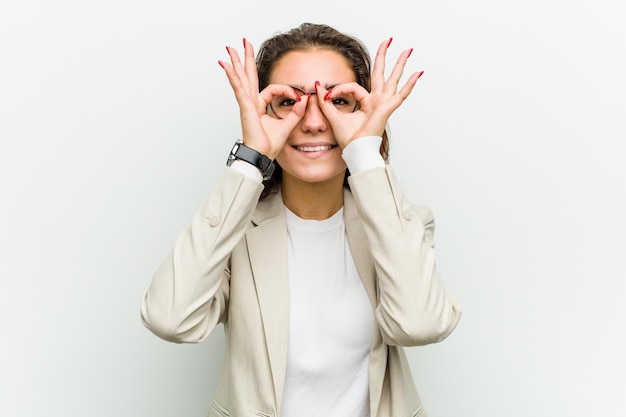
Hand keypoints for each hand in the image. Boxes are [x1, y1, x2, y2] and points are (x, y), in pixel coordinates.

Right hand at [218, 39, 306, 159]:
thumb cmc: (269, 146)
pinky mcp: (245, 108)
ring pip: (241, 78)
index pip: (273, 89)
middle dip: (247, 59)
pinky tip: (227, 66)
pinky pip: (239, 89)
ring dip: (236, 62)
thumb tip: (305, 99)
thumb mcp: (288, 125)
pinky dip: (233, 77)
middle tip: (244, 43)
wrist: (261, 156)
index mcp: (260, 106)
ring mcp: (246, 104)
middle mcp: (251, 103)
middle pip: (249, 76)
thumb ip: (296, 112)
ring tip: (230, 48)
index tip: (298, 96)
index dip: (286, 90)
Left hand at [315, 38, 422, 148]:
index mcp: (366, 103)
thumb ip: (325, 100)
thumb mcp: (332, 115)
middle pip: (381, 74)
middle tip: (388, 40)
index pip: (353, 87)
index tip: (327, 95)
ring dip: (400, 63)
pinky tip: (418, 73)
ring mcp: (384, 103)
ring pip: (393, 79)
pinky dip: (409, 84)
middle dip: (383, 56)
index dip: (339, 89)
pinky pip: (400, 95)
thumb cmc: (348, 139)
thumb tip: (318, 86)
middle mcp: (377, 101)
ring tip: (408, 50)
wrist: (355, 150)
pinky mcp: (387, 108)